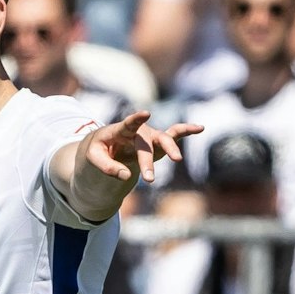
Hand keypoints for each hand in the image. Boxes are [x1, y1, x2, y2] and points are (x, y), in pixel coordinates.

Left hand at [84, 112, 200, 184]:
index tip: (146, 113)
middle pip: (145, 144)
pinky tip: (200, 128)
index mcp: (120, 130)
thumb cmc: (99, 149)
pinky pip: (174, 134)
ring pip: (163, 139)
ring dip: (170, 149)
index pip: (128, 124)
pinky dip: (187, 131)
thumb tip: (126, 176)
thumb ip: (107, 167)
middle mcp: (138, 131)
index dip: (136, 119)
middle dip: (147, 161)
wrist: (107, 144)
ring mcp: (150, 136)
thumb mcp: (94, 158)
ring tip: (177, 159)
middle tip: (149, 180)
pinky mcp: (158, 143)